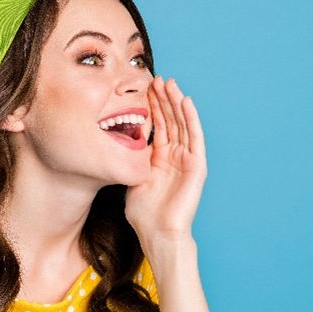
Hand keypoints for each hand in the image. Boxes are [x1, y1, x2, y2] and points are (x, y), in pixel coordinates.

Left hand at [124, 76, 207, 244]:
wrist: (157, 234)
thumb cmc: (143, 214)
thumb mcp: (132, 179)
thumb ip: (130, 161)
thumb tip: (115, 144)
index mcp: (160, 159)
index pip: (158, 125)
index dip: (153, 106)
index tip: (146, 87)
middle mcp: (175, 156)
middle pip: (171, 120)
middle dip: (164, 99)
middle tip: (156, 78)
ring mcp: (187, 160)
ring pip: (182, 124)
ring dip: (176, 103)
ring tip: (170, 83)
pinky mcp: (196, 166)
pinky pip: (195, 138)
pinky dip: (191, 119)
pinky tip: (185, 102)